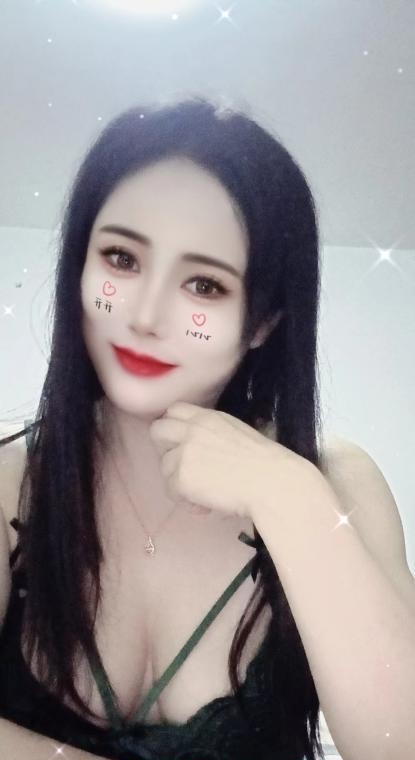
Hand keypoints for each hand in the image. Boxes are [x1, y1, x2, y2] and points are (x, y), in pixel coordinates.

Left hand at [149, 401, 312, 519]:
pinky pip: (171, 491)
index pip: (174, 410)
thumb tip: (198, 447)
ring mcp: (184, 453)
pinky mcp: (181, 478)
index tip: (182, 443)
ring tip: (203, 493)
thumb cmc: (265, 463)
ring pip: (164, 467)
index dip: (173, 427)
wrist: (272, 483)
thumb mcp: (236, 432)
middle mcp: (192, 430)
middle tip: (182, 466)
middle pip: (157, 431)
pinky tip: (206, 505)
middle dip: (164, 449)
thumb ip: (212, 432)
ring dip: (179, 480)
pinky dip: (186, 501)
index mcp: (207, 417)